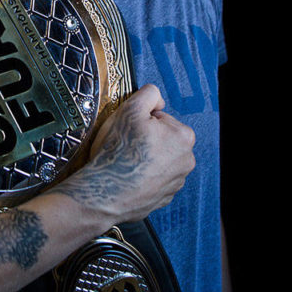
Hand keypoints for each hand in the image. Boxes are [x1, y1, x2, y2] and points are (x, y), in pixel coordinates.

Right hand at [56, 84, 195, 224]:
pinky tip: (129, 177)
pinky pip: (155, 180)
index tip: (131, 131)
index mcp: (184, 137)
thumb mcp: (130, 109)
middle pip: (163, 139)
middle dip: (147, 140)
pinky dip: (144, 177)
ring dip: (146, 158)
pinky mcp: (164, 198)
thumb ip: (149, 93)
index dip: (143, 122)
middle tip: (127, 146)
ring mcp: (176, 182)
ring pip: (159, 160)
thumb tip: (157, 98)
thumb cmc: (118, 151)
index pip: (162, 119)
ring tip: (127, 162)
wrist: (105, 192)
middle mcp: (186, 161)